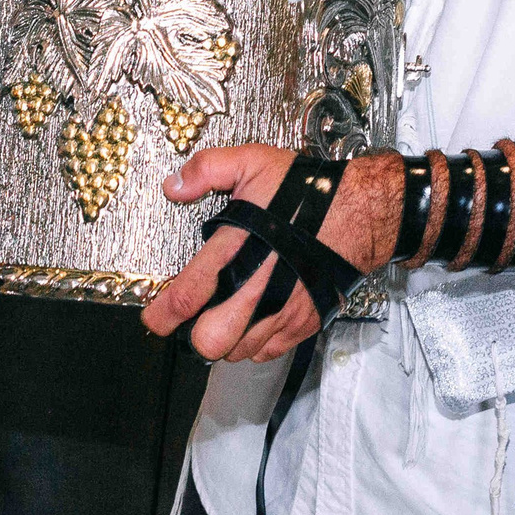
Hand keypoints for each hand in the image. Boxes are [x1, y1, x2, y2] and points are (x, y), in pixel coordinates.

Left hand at [140, 146, 394, 362]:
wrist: (361, 212)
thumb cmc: (307, 190)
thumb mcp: (252, 161)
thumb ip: (207, 169)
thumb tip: (174, 185)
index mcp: (236, 250)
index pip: (188, 296)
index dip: (162, 314)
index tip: (153, 318)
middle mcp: (257, 289)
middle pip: (210, 342)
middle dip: (196, 335)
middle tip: (197, 317)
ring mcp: (281, 311)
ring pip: (238, 352)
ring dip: (227, 338)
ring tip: (227, 314)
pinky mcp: (303, 323)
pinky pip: (268, 351)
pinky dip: (255, 342)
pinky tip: (255, 318)